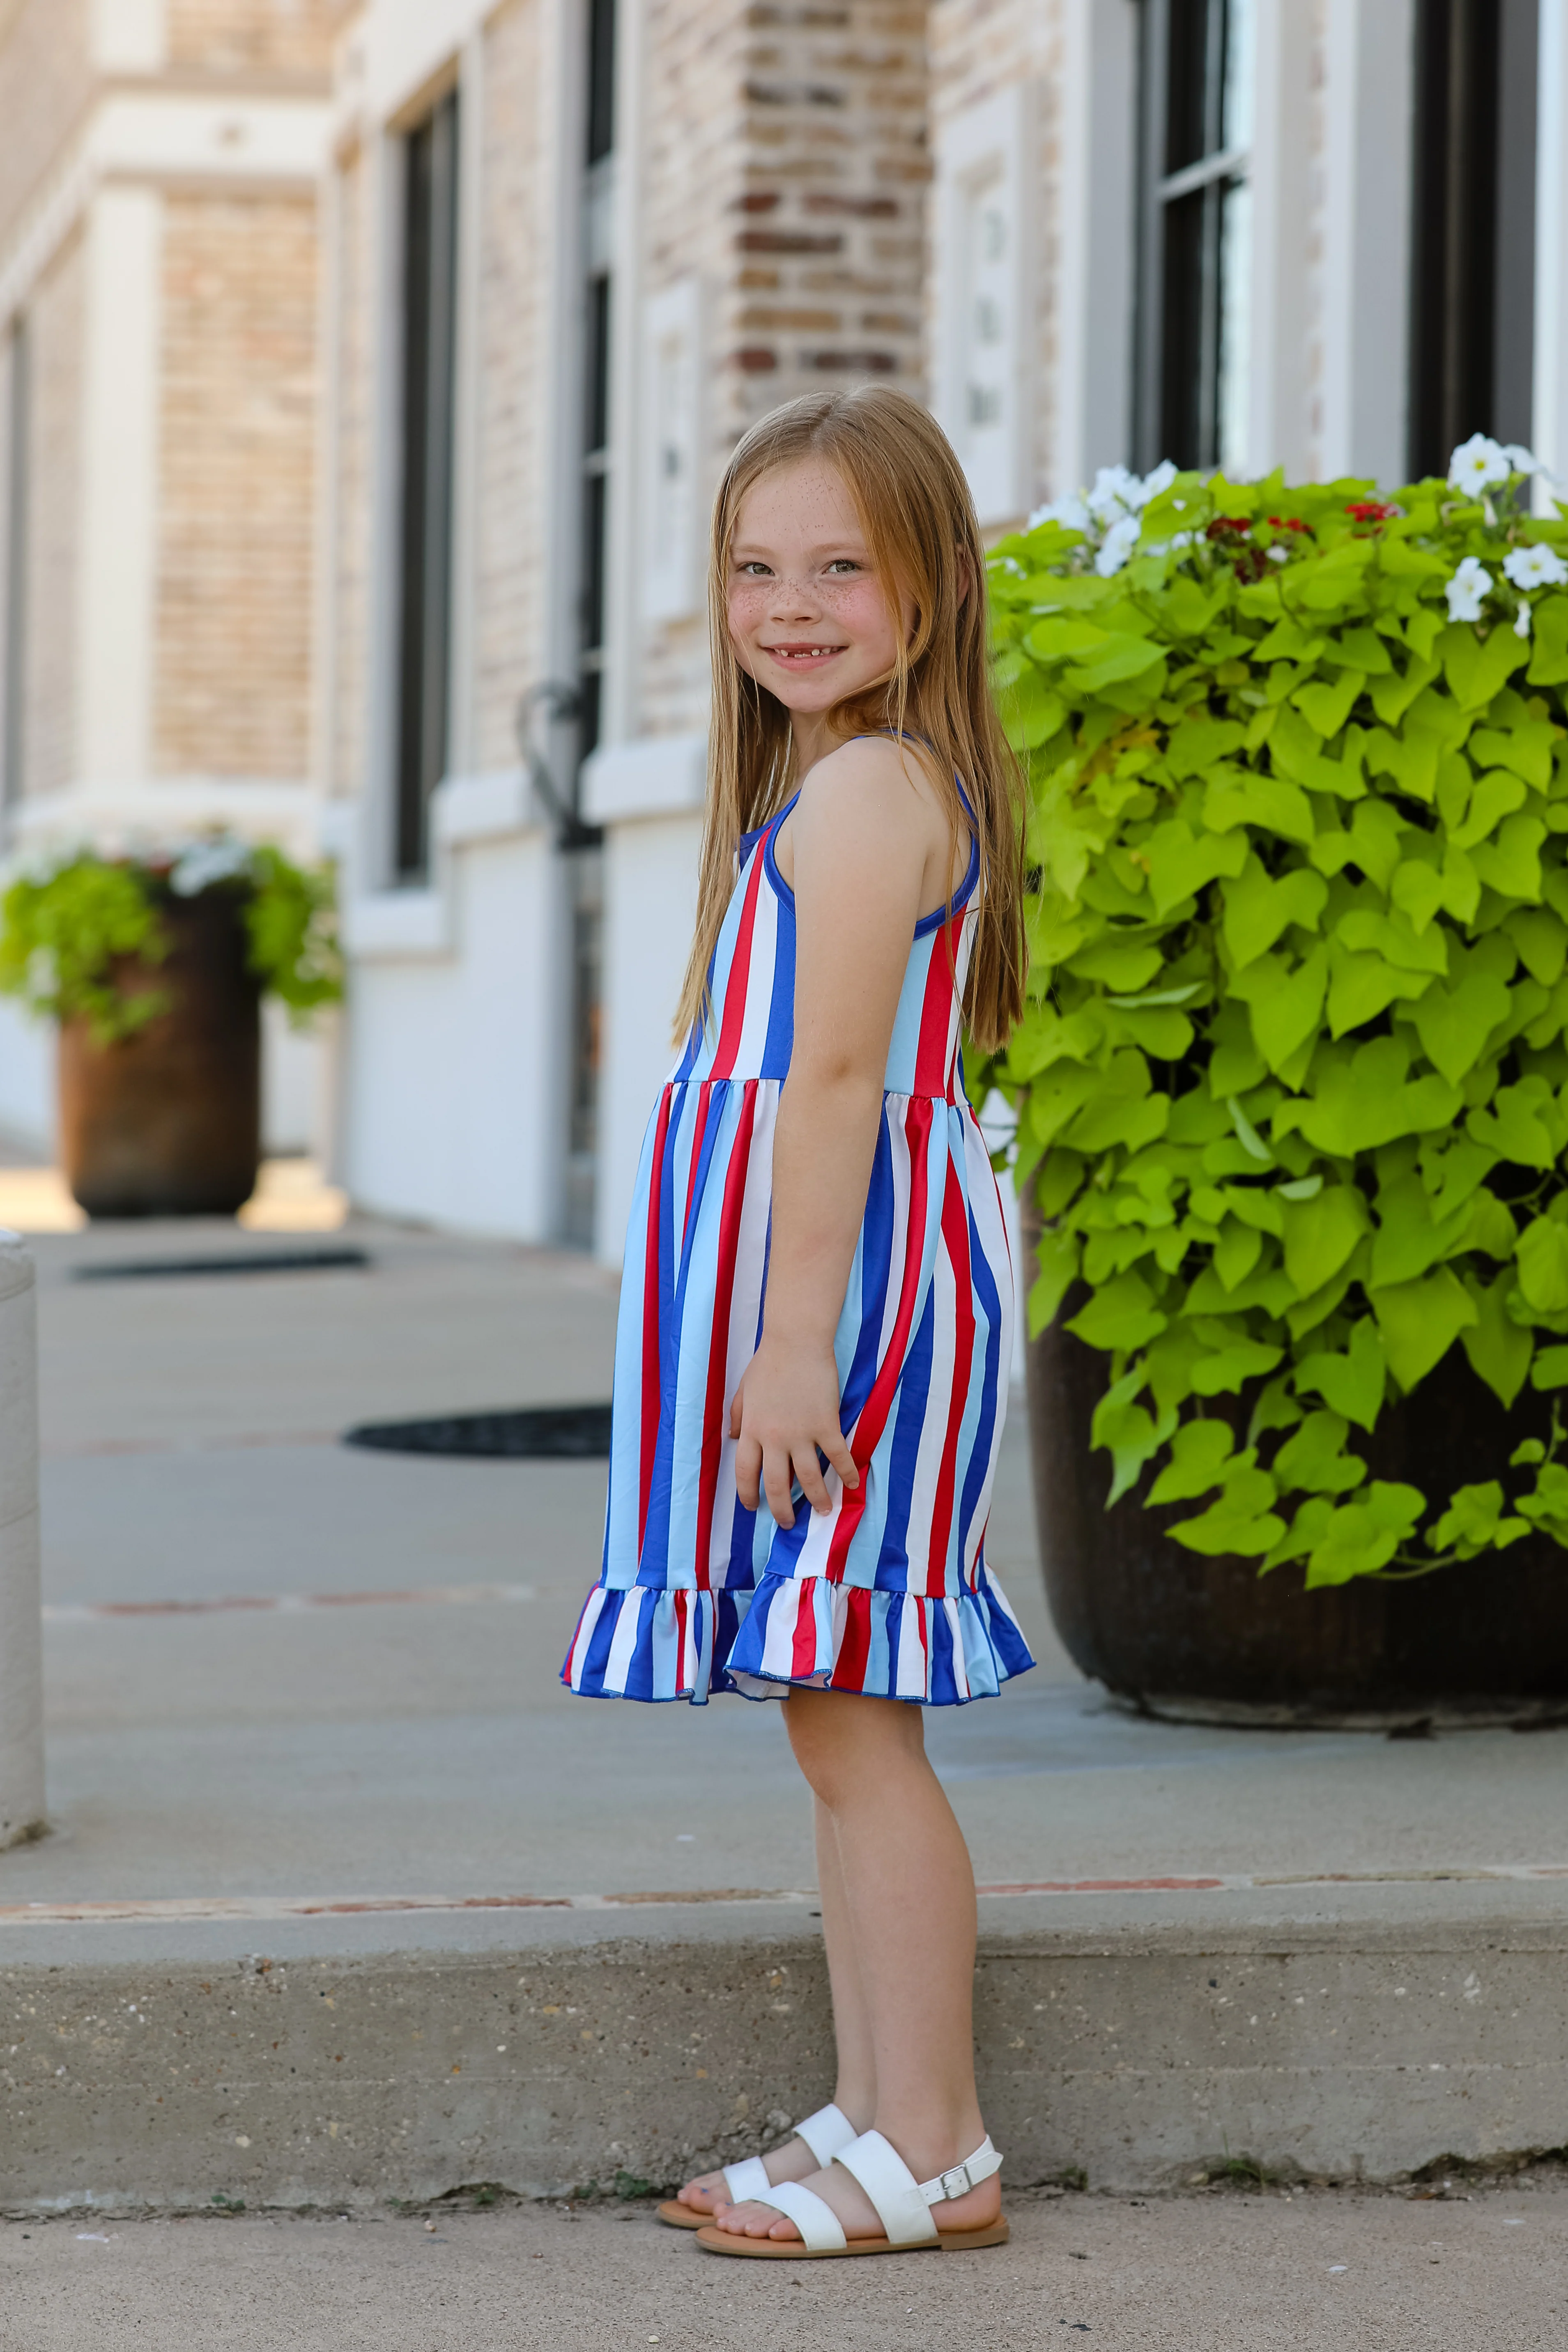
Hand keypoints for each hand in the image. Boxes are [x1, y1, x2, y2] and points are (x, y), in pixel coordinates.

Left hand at [730, 1336, 859, 1530]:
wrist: (795, 1341)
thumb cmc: (769, 1362)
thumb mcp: (744, 1390)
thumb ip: (738, 1416)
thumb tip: (733, 1439)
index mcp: (751, 1430)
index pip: (745, 1472)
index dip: (747, 1494)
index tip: (752, 1506)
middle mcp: (774, 1437)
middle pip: (776, 1484)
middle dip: (782, 1509)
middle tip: (787, 1523)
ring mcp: (801, 1433)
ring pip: (808, 1478)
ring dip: (817, 1499)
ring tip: (822, 1511)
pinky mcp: (826, 1424)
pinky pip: (838, 1456)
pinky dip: (847, 1472)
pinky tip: (852, 1484)